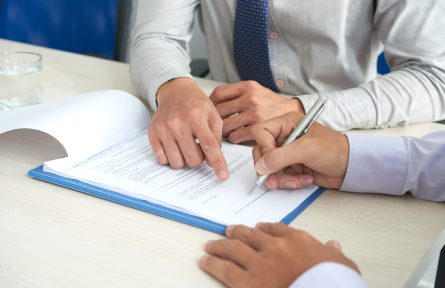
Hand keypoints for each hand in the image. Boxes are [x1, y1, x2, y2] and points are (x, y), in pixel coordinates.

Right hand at [149, 78, 228, 179]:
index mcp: (196, 116)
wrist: (175, 91)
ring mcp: (163, 129)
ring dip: (185, 159)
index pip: (209, 145)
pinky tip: (175, 146)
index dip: (217, 163)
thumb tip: (212, 162)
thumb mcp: (213, 115)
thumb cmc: (196, 104)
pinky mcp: (153, 133)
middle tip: (198, 147)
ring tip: (186, 146)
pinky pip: (162, 159)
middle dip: (199, 158)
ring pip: (177, 163)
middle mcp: (178, 123)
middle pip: (193, 159)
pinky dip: (171, 157)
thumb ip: (216, 138)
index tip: (222, 176)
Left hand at [199, 223, 358, 287]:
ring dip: (220, 245)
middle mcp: (275, 247)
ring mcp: (260, 264)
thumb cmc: (333, 281)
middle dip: (237, 232)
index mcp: (297, 240)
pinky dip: (212, 263)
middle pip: (250, 235)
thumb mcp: (340, 265)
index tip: (258, 228)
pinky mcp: (248, 283)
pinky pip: (225, 269)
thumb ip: (333, 253)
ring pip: (234, 248)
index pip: (276, 228)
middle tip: (228, 230)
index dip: (264, 227)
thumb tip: (333, 245)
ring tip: (211, 244)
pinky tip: (205, 260)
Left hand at [209, 81, 302, 143]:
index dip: (210, 103)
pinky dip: (233, 138)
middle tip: (213, 125)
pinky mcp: (258, 127)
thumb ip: (238, 94)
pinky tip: (236, 137)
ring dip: (223, 131)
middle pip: (219, 110)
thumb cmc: (273, 104)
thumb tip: (214, 103)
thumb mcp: (256, 91)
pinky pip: (236, 136)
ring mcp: (254, 113)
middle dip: (214, 120)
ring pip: (225, 125)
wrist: (293, 113)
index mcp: (248, 86)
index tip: (208, 110)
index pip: (219, 93)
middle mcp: (251, 98)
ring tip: (225, 132)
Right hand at [251, 112, 348, 189]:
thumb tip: (261, 166)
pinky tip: (304, 179)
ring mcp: (287, 153)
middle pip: (261, 152)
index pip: (261, 133)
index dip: (263, 148)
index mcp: (287, 124)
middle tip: (274, 179)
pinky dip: (289, 181)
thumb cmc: (335, 150)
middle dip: (269, 168)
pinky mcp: (291, 167)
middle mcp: (284, 137)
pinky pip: (279, 177)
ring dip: (281, 178)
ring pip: (269, 168)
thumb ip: (281, 157)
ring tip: (297, 180)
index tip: (271, 160)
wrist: (351, 167)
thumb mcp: (307, 149)